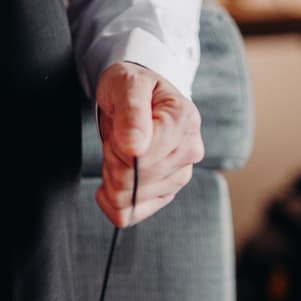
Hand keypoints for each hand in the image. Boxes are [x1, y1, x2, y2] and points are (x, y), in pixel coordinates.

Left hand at [95, 62, 203, 226]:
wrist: (136, 97)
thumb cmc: (131, 88)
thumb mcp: (127, 84)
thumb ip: (132, 112)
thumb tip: (134, 147)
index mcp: (184, 121)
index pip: (141, 156)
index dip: (119, 147)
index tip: (120, 130)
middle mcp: (189, 152)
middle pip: (134, 180)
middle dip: (113, 160)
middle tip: (117, 139)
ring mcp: (179, 176)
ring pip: (128, 199)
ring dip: (111, 177)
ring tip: (119, 153)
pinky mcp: (164, 195)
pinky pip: (129, 215)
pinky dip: (111, 202)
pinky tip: (110, 182)